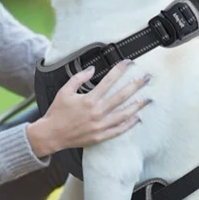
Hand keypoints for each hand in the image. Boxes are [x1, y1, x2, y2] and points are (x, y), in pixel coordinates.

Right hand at [26, 60, 150, 157]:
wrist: (51, 135)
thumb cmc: (57, 112)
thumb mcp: (64, 91)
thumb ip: (78, 78)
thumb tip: (92, 69)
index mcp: (89, 100)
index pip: (109, 81)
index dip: (120, 70)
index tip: (128, 63)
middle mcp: (97, 112)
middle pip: (121, 96)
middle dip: (135, 85)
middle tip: (146, 78)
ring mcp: (100, 126)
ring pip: (124, 114)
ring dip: (137, 106)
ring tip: (147, 99)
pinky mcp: (100, 136)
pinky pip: (118, 130)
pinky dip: (129, 124)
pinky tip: (136, 118)